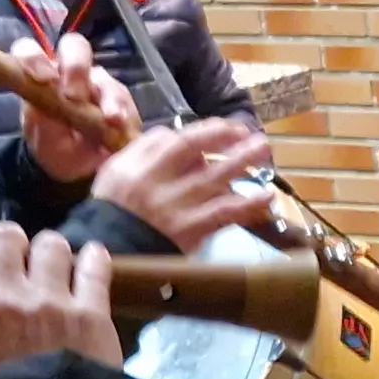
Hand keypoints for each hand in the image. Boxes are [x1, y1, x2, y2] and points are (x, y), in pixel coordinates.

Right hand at [0, 222, 118, 376]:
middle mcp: (4, 295)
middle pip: (2, 235)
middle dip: (10, 243)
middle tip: (17, 262)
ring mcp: (50, 299)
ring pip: (50, 243)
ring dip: (52, 253)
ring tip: (56, 270)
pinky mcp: (90, 310)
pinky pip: (93, 263)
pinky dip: (93, 261)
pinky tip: (91, 265)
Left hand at [13, 34, 135, 184]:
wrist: (81, 170)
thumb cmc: (56, 148)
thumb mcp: (43, 138)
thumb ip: (41, 118)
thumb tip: (45, 103)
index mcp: (41, 76)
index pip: (30, 51)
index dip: (34, 57)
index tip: (43, 79)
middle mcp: (69, 72)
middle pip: (74, 48)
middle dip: (76, 67)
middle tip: (75, 95)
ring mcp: (97, 82)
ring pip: (102, 75)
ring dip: (105, 95)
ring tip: (109, 118)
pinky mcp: (119, 97)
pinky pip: (121, 96)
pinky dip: (121, 109)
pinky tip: (119, 122)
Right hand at [90, 115, 274, 251]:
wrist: (112, 250)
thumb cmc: (115, 205)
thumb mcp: (117, 169)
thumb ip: (145, 148)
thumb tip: (178, 134)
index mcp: (142, 166)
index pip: (180, 141)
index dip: (210, 131)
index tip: (231, 128)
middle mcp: (161, 184)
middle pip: (199, 155)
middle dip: (229, 141)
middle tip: (254, 135)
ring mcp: (178, 208)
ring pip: (215, 181)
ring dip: (243, 163)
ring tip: (264, 150)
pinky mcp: (191, 232)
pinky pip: (224, 215)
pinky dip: (248, 205)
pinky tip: (267, 197)